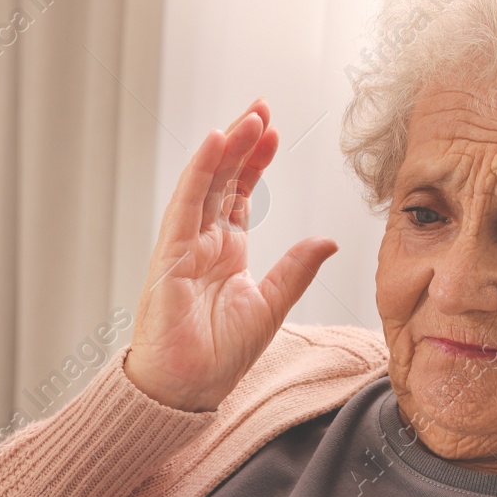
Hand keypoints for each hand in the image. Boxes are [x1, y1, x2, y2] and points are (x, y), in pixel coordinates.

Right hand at [123, 100, 337, 411]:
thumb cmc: (218, 358)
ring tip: (249, 117)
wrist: (187, 390)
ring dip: (225, 148)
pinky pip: (184, 204)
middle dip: (241, 141)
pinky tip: (216, 142)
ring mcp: (183, 246)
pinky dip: (199, 172)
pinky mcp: (169, 255)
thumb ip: (296, 269)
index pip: (238, 193)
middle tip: (262, 106)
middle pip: (221, 178)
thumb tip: (328, 240)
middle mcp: (202, 243)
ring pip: (204, 183)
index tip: (274, 132)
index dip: (255, 161)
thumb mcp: (271, 306)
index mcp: (226, 252)